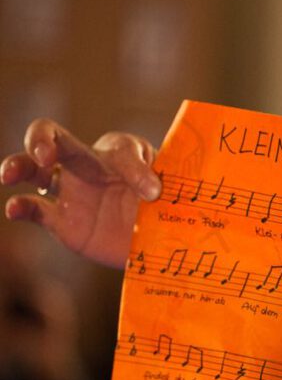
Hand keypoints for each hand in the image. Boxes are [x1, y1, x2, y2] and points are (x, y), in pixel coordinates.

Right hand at [1, 119, 161, 268]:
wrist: (157, 240)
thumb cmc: (164, 206)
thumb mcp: (168, 190)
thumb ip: (159, 184)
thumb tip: (152, 190)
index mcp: (119, 154)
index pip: (118, 147)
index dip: (135, 169)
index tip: (153, 192)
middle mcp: (89, 166)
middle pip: (55, 139)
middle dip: (42, 140)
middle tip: (44, 154)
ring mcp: (72, 192)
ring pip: (34, 170)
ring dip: (18, 166)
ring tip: (9, 173)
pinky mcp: (62, 221)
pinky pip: (34, 209)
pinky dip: (20, 207)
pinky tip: (14, 209)